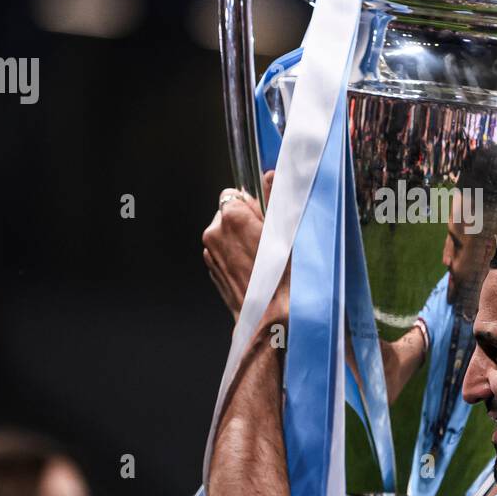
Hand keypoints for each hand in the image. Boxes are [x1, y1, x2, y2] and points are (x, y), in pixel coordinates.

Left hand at [202, 172, 273, 321]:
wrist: (269, 319)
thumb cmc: (282, 277)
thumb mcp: (286, 231)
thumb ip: (274, 198)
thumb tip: (269, 176)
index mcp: (231, 217)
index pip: (234, 194)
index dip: (252, 204)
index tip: (266, 218)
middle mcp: (214, 233)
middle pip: (229, 214)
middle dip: (245, 222)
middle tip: (268, 240)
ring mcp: (210, 254)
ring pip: (226, 235)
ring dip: (240, 240)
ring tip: (263, 259)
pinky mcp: (212, 270)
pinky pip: (224, 253)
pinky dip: (236, 257)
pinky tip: (254, 270)